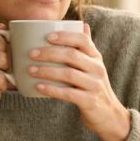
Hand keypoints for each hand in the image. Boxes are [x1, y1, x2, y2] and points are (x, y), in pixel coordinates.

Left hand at [28, 23, 130, 140]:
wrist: (109, 116)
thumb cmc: (94, 87)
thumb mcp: (94, 66)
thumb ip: (86, 48)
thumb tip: (82, 24)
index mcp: (96, 57)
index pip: (83, 40)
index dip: (65, 36)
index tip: (47, 36)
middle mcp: (97, 69)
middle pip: (72, 55)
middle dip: (49, 53)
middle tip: (31, 54)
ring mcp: (94, 85)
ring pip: (68, 74)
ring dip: (46, 71)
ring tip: (30, 70)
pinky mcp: (89, 101)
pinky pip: (68, 93)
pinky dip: (51, 89)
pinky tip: (38, 87)